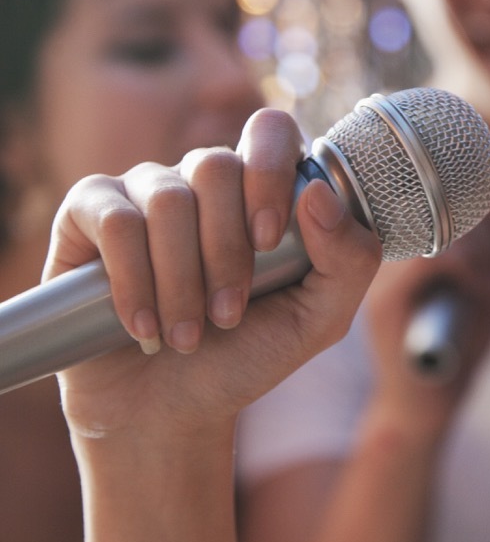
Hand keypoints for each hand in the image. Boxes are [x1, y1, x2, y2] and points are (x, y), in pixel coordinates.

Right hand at [47, 108, 382, 441]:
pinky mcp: (88, 214)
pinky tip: (144, 327)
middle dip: (226, 252)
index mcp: (263, 189)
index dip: (271, 172)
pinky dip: (133, 280)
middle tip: (228, 314)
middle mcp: (202, 180)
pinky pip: (113, 219)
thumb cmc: (248, 355)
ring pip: (167, 199)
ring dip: (182, 280)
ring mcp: (143, 191)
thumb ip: (349, 260)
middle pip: (216, 167)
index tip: (269, 242)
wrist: (170, 410)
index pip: (271, 130)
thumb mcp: (319, 320)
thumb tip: (318, 193)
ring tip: (187, 336)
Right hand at [362, 195, 489, 441]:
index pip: (434, 197)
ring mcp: (380, 279)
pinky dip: (469, 269)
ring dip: (482, 252)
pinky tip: (484, 292)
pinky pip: (431, 259)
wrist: (424, 407)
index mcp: (408, 248)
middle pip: (439, 206)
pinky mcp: (384, 305)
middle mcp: (387, 256)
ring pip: (439, 229)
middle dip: (484, 230)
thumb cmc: (457, 350)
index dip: (476, 202)